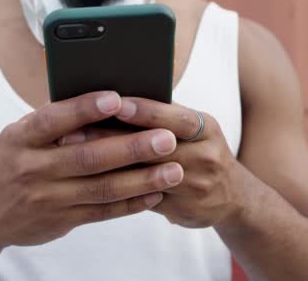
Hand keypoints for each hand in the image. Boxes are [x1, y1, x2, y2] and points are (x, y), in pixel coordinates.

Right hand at [0, 92, 184, 251]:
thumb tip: (103, 98)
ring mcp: (48, 198)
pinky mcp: (61, 221)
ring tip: (174, 170)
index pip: (54, 119)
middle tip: (167, 139)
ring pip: (102, 188)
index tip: (118, 99)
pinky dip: (131, 204)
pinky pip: (102, 212)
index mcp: (22, 138)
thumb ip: (54, 121)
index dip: (85, 109)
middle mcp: (33, 168)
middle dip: (131, 148)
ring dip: (142, 179)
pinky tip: (155, 194)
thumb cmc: (13, 162)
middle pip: (88, 157)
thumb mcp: (19, 136)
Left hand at [59, 97, 246, 228]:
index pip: (173, 117)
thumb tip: (117, 97)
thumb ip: (164, 117)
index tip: (114, 103)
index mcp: (205, 128)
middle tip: (73, 134)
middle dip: (112, 139)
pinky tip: (89, 183)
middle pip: (154, 147)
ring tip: (74, 158)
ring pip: (145, 176)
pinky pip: (145, 200)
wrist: (234, 197)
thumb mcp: (195, 129)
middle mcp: (204, 156)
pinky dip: (118, 190)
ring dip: (108, 166)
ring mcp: (195, 186)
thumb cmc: (201, 151)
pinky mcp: (184, 210)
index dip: (144, 110)